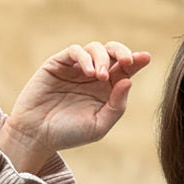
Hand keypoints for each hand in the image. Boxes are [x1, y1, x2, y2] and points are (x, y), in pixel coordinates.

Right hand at [0, 41, 150, 172]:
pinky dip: (84, 57)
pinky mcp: (58, 63)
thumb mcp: (100, 125)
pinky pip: (75, 51)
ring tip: (101, 76)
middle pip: (112, 53)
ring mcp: (76, 68)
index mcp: (107, 90)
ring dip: (102, 58)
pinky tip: (88, 72)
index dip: (136, 61)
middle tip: (126, 61)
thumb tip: (129, 81)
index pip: (125, 70)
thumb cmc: (70, 134)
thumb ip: (117, 106)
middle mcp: (94, 76)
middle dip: (122, 52)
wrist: (38, 135)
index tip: (146, 58)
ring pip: (95, 48)